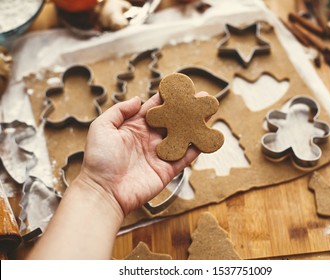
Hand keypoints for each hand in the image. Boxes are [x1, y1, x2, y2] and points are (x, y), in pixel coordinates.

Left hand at [77, 93, 201, 215]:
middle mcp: (149, 139)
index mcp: (134, 127)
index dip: (167, 97)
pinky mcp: (167, 170)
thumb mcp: (102, 127)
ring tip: (209, 112)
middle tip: (202, 97)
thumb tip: (138, 99)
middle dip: (187, 108)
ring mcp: (159, 154)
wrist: (103, 191)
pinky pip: (185, 157)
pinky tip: (208, 137)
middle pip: (173, 120)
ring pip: (182, 136)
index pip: (155, 108)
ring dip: (196, 125)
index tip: (180, 86)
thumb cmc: (98, 160)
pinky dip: (197, 148)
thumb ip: (119, 111)